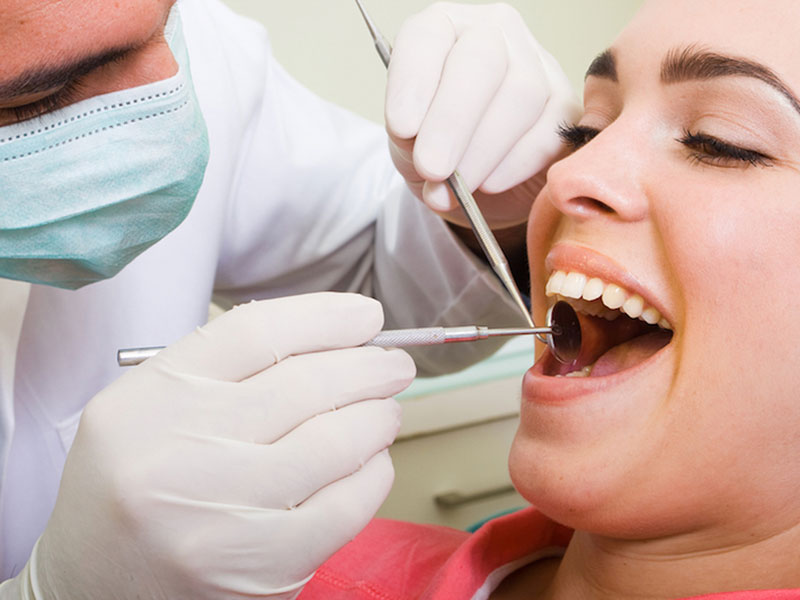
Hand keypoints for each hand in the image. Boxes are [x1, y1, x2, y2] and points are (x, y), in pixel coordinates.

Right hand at [4, 293, 413, 599]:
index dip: (326, 316)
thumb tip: (332, 342)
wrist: (92, 583)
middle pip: (306, 384)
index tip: (365, 316)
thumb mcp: (150, 407)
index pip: (257, 333)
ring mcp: (222, 515)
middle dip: (369, 366)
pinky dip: (373, 476)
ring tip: (386, 410)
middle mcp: (182, 452)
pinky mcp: (260, 566)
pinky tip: (373, 461)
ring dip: (378, 417)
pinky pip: (344, 508)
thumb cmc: (132, 485)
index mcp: (152, 399)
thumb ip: (225, 370)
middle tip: (393, 364)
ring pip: (335, 443)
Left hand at [385, 2, 580, 229]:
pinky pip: (548, 131)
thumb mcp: (408, 140)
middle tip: (432, 168)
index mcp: (444, 28)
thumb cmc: (434, 146)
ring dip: (482, 151)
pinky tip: (489, 183)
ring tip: (456, 188)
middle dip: (452, 121)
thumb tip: (435, 164)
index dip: (413, 82)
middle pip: (481, 61)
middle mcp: (494, 32)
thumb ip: (412, 141)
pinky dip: (515, 164)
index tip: (402, 128)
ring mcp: (538, 64)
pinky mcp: (566, 106)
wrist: (473, 178)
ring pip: (521, 95)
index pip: (427, 35)